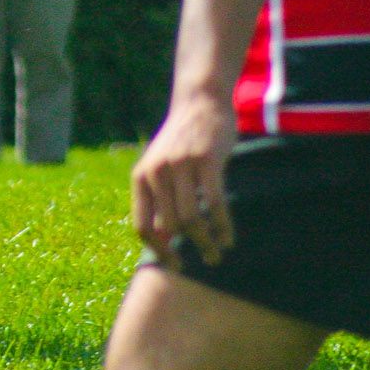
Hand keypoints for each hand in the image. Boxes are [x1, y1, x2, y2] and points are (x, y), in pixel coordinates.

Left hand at [131, 92, 236, 269]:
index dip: (158, 251)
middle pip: (171, 227)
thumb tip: (164, 240)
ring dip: (206, 243)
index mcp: (141, 178)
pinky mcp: (206, 160)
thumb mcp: (161, 169)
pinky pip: (214, 203)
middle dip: (189, 250)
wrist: (199, 103)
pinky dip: (222, 225)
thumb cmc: (181, 143)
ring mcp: (180, 165)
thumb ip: (160, 200)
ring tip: (217, 253)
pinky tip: (228, 237)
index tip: (175, 266)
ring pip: (191, 219)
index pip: (142, 226)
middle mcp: (156, 172)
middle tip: (207, 260)